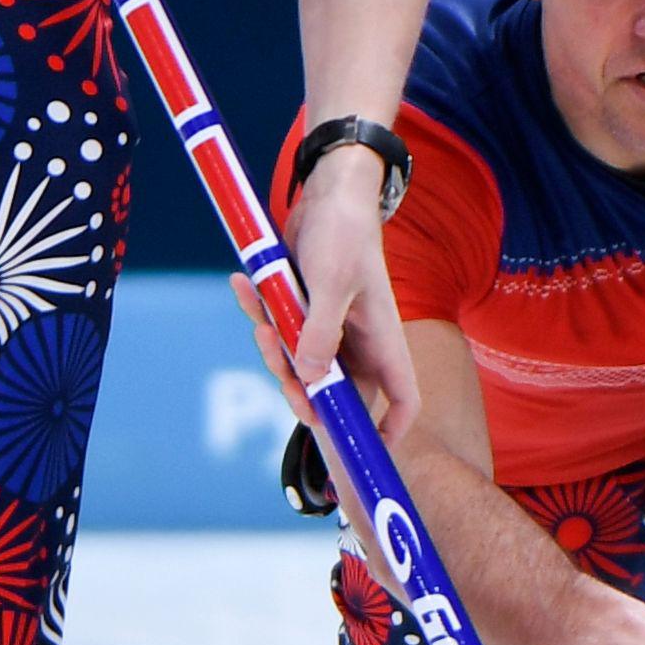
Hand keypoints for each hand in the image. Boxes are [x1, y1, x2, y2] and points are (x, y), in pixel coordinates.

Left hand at [286, 159, 418, 438]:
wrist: (327, 192)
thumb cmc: (343, 233)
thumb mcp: (333, 281)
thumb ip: (321, 333)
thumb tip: (312, 381)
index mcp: (384, 341)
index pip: (402, 402)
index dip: (387, 434)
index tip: (358, 452)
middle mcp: (360, 345)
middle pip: (336, 396)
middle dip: (301, 390)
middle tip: (278, 364)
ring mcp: (331, 333)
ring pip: (300, 368)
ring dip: (273, 348)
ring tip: (259, 312)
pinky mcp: (305, 317)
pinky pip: (280, 334)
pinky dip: (260, 314)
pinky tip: (242, 286)